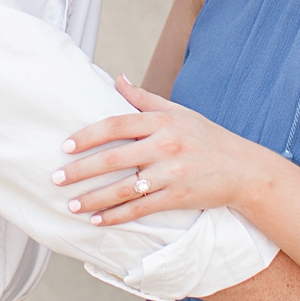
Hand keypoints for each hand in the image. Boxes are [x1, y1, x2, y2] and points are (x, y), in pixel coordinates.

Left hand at [53, 76, 279, 223]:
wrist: (242, 169)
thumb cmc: (205, 137)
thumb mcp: (178, 111)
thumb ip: (143, 98)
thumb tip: (116, 79)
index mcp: (162, 121)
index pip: (116, 124)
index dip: (88, 135)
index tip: (66, 146)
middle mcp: (165, 145)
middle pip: (114, 158)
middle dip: (82, 170)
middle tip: (57, 177)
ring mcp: (172, 174)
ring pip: (124, 188)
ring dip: (94, 198)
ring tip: (71, 204)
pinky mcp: (178, 198)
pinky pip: (141, 209)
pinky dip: (117, 216)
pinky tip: (98, 221)